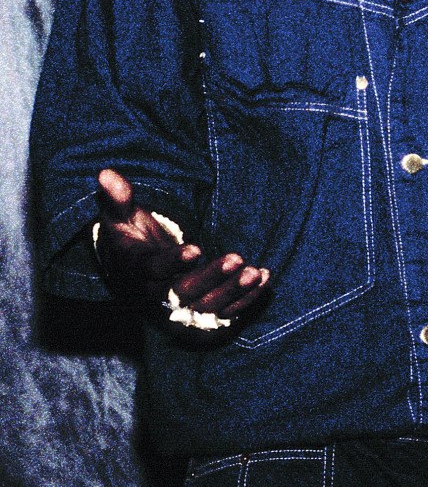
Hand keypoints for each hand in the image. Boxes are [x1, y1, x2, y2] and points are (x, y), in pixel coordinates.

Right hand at [95, 168, 271, 329]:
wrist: (137, 268)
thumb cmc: (132, 236)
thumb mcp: (121, 216)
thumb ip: (118, 198)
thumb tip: (105, 173)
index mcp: (136, 270)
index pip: (152, 270)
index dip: (172, 262)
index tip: (196, 249)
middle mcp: (156, 294)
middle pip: (182, 293)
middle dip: (211, 277)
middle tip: (238, 258)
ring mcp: (179, 307)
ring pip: (205, 307)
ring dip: (233, 291)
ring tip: (255, 272)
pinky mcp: (199, 313)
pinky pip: (223, 312)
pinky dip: (245, 298)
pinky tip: (264, 278)